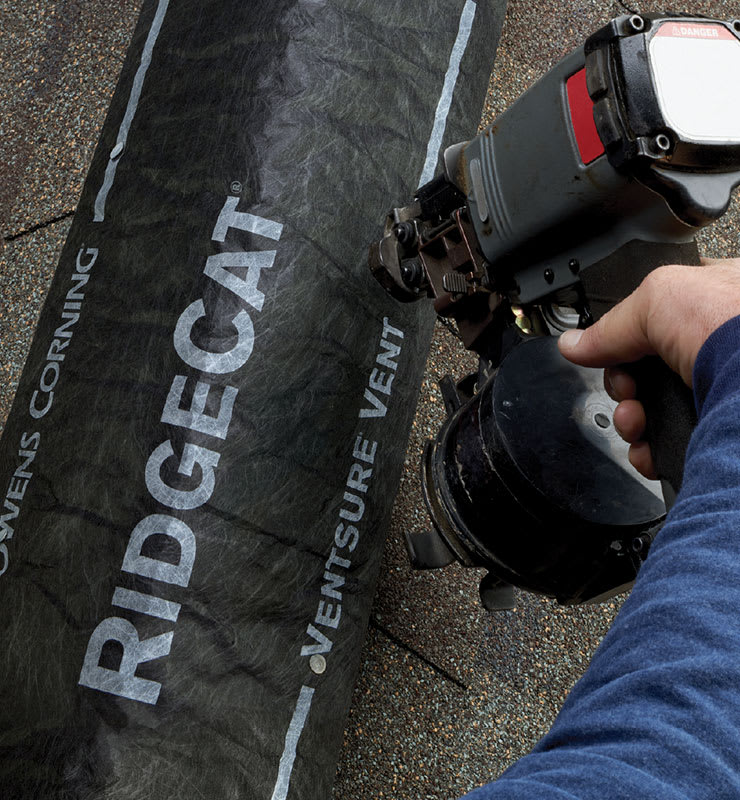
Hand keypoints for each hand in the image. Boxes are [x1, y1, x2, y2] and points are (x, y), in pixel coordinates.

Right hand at [557, 258, 739, 477]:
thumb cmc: (733, 322)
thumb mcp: (657, 297)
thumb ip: (612, 323)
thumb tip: (575, 344)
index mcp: (712, 301)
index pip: (654, 317)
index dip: (626, 335)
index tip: (611, 349)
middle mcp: (718, 347)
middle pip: (645, 368)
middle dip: (623, 383)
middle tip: (626, 387)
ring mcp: (717, 389)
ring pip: (654, 407)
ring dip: (630, 417)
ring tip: (633, 418)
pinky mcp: (714, 428)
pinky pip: (669, 441)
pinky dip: (648, 448)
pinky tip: (645, 444)